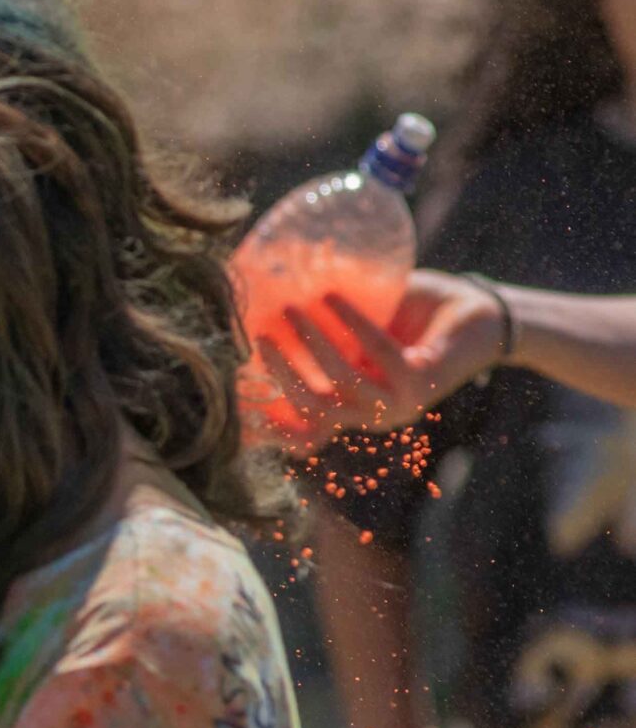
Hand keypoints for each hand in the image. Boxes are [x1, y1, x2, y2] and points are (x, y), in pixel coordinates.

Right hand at [258, 274, 501, 451]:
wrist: (486, 316)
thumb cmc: (420, 318)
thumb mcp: (366, 330)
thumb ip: (330, 328)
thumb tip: (271, 296)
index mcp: (358, 407)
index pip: (310, 432)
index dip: (273, 431)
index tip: (241, 407)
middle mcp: (375, 414)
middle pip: (314, 409)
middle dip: (281, 374)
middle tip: (259, 336)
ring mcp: (400, 403)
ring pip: (340, 384)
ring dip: (310, 344)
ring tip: (291, 308)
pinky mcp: (422, 381)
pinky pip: (375, 352)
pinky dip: (350, 321)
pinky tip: (331, 295)